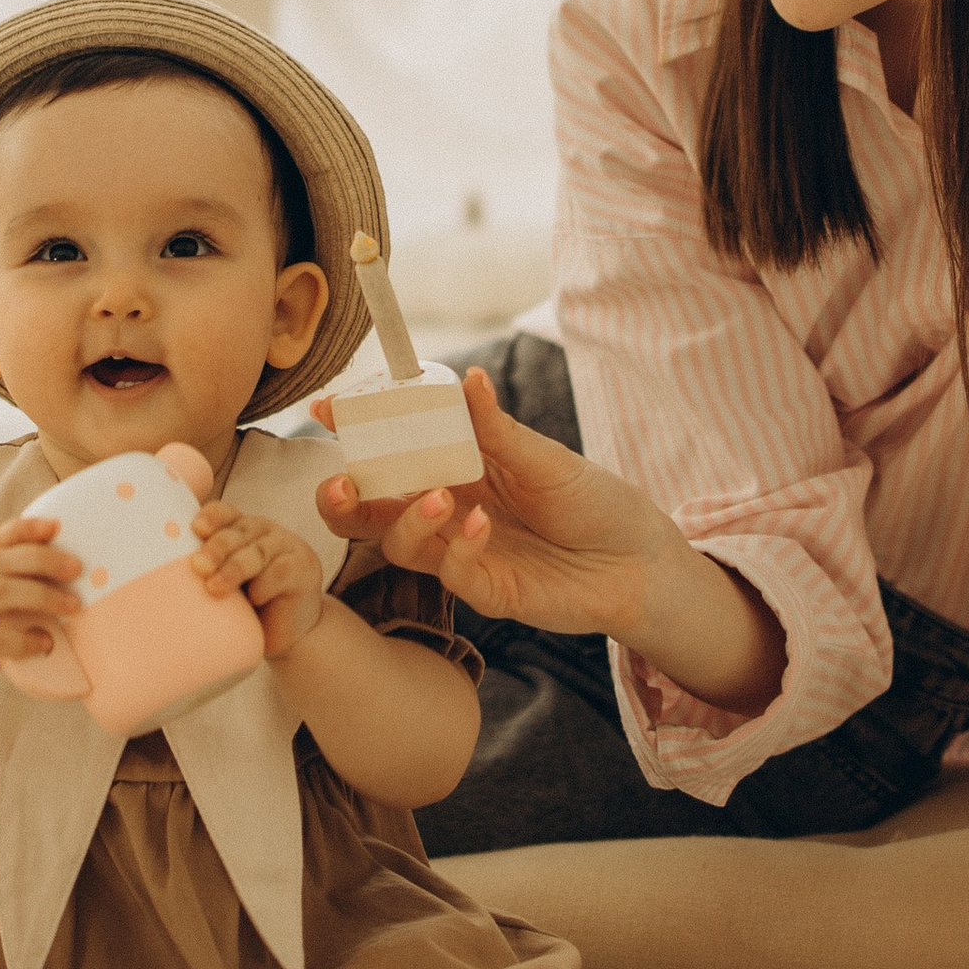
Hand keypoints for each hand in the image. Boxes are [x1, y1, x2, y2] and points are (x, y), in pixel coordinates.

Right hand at [0, 512, 82, 704]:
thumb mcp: (0, 599)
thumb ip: (28, 587)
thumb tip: (90, 583)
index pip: (1, 538)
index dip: (27, 528)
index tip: (56, 525)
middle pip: (4, 560)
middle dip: (43, 559)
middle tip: (78, 568)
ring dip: (39, 596)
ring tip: (72, 606)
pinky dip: (22, 640)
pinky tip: (46, 643)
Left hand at [192, 501, 325, 658]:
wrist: (288, 634)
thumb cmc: (249, 607)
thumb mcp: (224, 584)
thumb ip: (207, 572)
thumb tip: (164, 575)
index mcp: (240, 529)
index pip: (225, 513)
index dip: (211, 517)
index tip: (195, 529)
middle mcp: (263, 532)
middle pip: (239, 531)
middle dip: (216, 548)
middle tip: (198, 566)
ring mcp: (286, 547)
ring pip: (257, 551)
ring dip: (234, 568)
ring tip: (214, 588)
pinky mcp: (304, 568)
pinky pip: (280, 572)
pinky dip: (263, 586)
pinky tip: (254, 600)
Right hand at [313, 364, 667, 640]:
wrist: (638, 561)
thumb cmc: (592, 501)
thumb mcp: (544, 456)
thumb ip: (497, 428)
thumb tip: (467, 378)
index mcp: (454, 467)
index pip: (388, 451)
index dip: (354, 432)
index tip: (330, 409)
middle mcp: (446, 510)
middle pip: (369, 510)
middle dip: (344, 497)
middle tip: (345, 482)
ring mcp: (459, 553)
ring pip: (397, 544)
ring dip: (408, 519)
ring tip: (441, 496)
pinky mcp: (484, 590)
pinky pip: (449, 574)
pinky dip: (457, 546)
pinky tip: (482, 525)